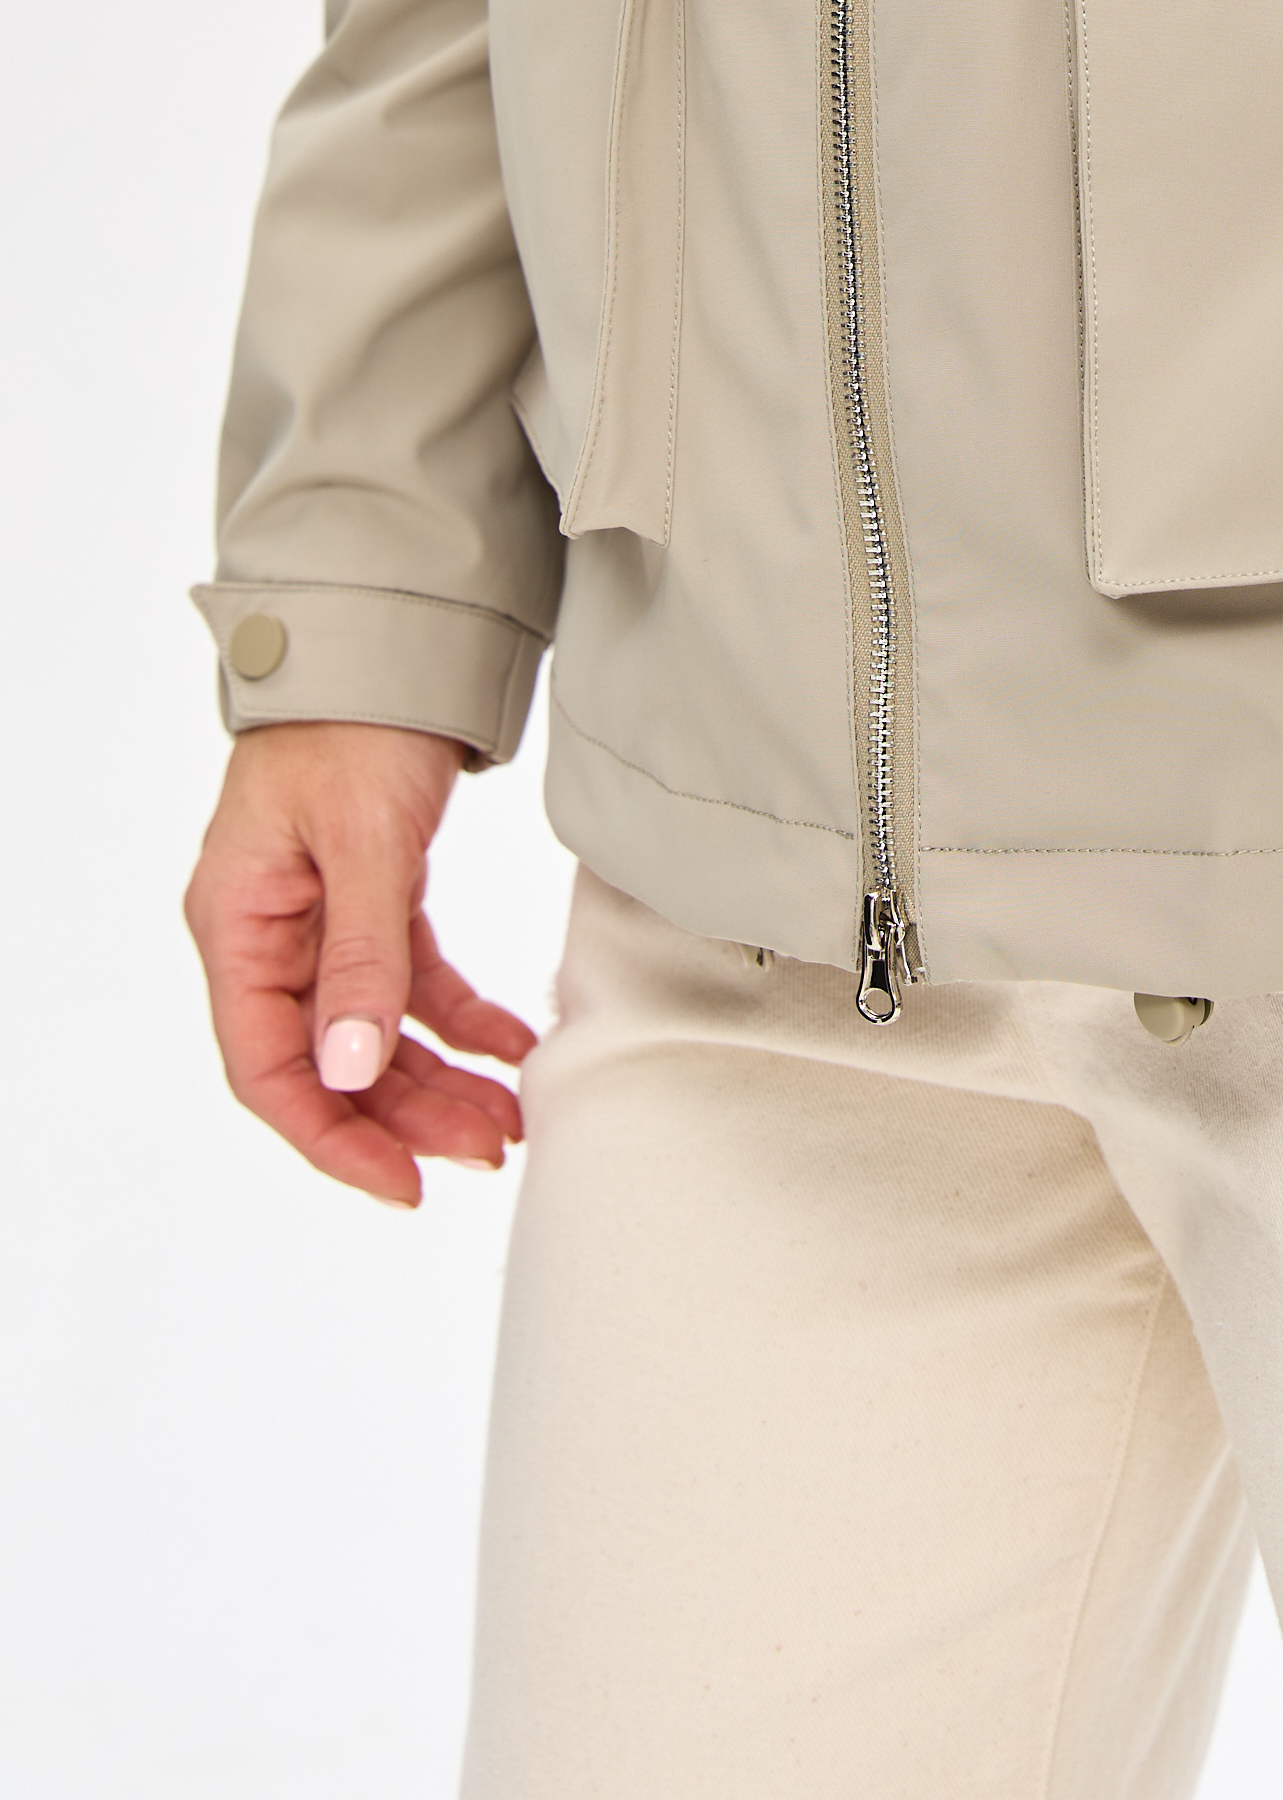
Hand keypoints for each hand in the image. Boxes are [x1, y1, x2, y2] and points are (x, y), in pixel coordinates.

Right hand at [183, 721, 534, 1207]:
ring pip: (375, 1027)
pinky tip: (509, 1045)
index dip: (331, 1136)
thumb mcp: (362, 842)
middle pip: (330, 1059)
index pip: (268, 1068)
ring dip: (438, 1075)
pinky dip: (459, 1016)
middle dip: (406, 1113)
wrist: (388, 634)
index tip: (402, 1182)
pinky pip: (411, 979)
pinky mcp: (373, 893)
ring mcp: (321, 916)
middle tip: (487, 1148)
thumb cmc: (353, 724)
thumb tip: (349, 1072)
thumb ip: (360, 957)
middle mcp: (270, 932)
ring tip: (508, 1116)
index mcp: (238, 926)